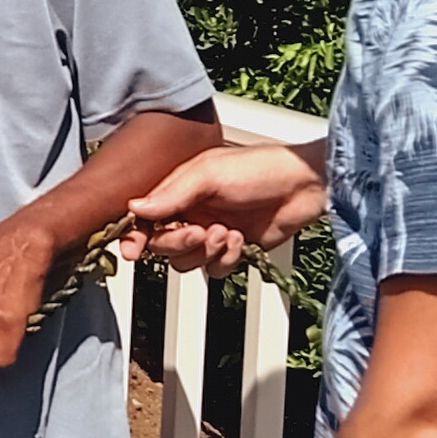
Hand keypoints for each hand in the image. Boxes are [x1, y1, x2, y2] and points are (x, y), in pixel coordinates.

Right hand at [126, 143, 328, 273]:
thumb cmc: (258, 168)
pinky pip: (214, 269)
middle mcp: (190, 213)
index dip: (135, 235)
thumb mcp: (209, 174)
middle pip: (162, 245)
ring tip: (227, 232)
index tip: (133, 249)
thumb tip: (135, 208)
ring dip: (206, 251)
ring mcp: (210, 233)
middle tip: (199, 232)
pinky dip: (226, 259)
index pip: (144, 218)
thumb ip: (171, 193)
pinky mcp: (232, 250)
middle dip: (178, 242)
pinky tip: (241, 239)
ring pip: (187, 261)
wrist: (303, 186)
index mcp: (178, 191)